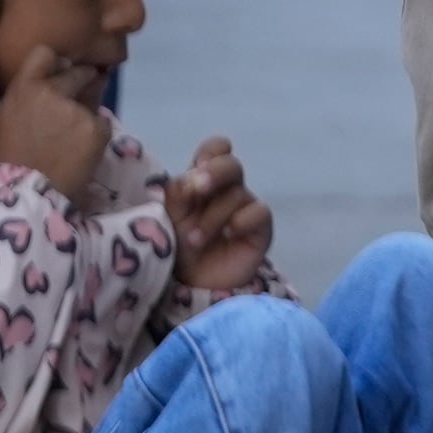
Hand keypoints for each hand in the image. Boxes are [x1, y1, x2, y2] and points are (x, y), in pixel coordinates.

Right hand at [0, 46, 114, 194]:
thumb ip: (34, 92)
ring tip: (71, 143)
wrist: (27, 193)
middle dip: (83, 82)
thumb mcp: (11, 116)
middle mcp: (52, 90)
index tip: (62, 71)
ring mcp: (77, 109)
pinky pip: (102, 125)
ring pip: (92, 103)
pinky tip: (81, 153)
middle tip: (77, 107)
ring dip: (87, 115)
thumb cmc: (13, 157)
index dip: (57, 62)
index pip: (45, 53)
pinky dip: (96, 136)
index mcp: (24, 86)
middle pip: (77, 73)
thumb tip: (66, 72)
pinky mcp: (97, 128)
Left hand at [163, 136, 274, 296]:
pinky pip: (260, 211)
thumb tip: (194, 175)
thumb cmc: (179, 244)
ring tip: (194, 240)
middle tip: (199, 187)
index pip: (217, 150)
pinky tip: (228, 233)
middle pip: (232, 164)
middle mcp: (228, 189)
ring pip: (236, 195)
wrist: (194, 283)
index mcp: (204, 179)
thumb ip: (179, 191)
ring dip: (211, 217)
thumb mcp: (171, 216)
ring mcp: (246, 208)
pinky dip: (241, 220)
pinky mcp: (261, 229)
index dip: (211, 151)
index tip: (197, 165)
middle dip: (215, 172)